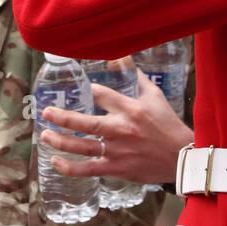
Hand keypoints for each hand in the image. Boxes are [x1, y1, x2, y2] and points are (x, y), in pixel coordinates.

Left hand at [40, 56, 193, 183]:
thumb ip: (136, 76)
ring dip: (60, 141)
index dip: (92, 90)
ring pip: (82, 147)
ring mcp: (117, 150)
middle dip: (62, 117)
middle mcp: (121, 129)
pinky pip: (88, 169)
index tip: (87, 90)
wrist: (181, 157)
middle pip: (85, 123)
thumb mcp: (155, 95)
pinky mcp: (116, 168)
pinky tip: (54, 161)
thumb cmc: (167, 124)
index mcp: (130, 109)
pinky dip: (70, 167)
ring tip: (45, 135)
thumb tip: (121, 56)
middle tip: (46, 113)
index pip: (101, 95)